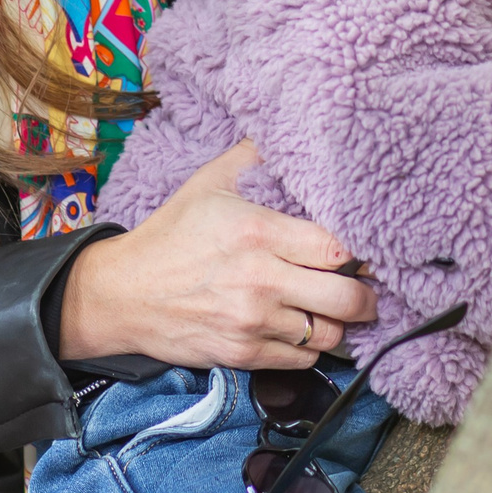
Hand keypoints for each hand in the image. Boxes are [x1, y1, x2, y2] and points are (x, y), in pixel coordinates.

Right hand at [60, 141, 378, 369]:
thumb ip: (254, 157)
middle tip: (367, 288)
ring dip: (339, 324)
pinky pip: (303, 361)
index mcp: (258, 231)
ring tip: (335, 310)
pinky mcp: (242, 355)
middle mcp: (260, 280)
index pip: (337, 248)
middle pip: (347, 299)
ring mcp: (252, 322)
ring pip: (329, 335)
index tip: (368, 251)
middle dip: (367, 296)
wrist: (123, 293)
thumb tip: (289, 131)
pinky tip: (304, 329)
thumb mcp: (209, 182)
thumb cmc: (171, 234)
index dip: (362, 252)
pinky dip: (311, 348)